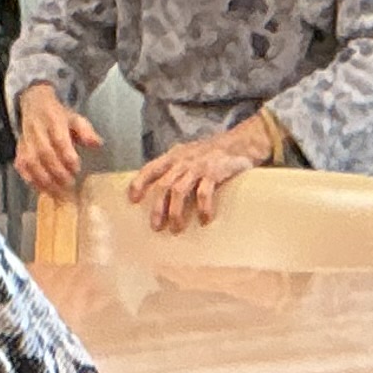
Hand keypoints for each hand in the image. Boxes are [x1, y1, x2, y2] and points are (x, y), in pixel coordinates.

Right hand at [13, 81, 97, 196]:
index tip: (77, 169)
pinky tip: (42, 189)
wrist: (35, 104)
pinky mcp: (19, 149)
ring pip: (31, 162)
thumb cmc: (59, 117)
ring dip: (44, 179)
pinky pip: (21, 166)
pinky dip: (30, 179)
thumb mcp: (76, 119)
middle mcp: (37, 130)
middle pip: (45, 153)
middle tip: (70, 184)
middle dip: (57, 171)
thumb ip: (86, 131)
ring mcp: (26, 140)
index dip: (68, 156)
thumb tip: (97, 144)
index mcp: (54, 120)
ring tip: (57, 192)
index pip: (60, 140)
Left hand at [134, 116, 278, 232]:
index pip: (150, 168)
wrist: (240, 143)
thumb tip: (160, 191)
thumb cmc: (212, 153)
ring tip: (177, 229)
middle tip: (156, 227)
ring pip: (179, 191)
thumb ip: (174, 168)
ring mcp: (198, 166)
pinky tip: (204, 220)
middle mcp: (182, 161)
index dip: (139, 183)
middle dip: (157, 208)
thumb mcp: (188, 155)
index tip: (132, 200)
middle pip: (163, 185)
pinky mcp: (214, 172)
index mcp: (173, 156)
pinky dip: (203, 208)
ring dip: (176, 212)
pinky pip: (204, 193)